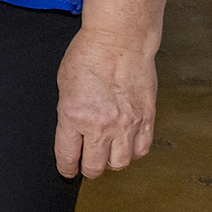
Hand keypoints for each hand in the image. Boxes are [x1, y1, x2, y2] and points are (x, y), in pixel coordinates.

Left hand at [54, 28, 156, 176]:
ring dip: (111, 161)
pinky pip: (141, 149)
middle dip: (88, 169)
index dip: (67, 168)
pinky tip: (125, 144)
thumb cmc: (88, 56)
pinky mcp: (147, 119)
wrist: (119, 41)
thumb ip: (69, 115)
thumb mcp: (64, 86)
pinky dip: (132, 151)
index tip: (67, 171)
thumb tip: (73, 134)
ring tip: (106, 153)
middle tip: (86, 164)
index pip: (68, 156)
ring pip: (120, 163)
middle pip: (95, 167)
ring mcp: (127, 124)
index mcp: (74, 116)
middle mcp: (101, 125)